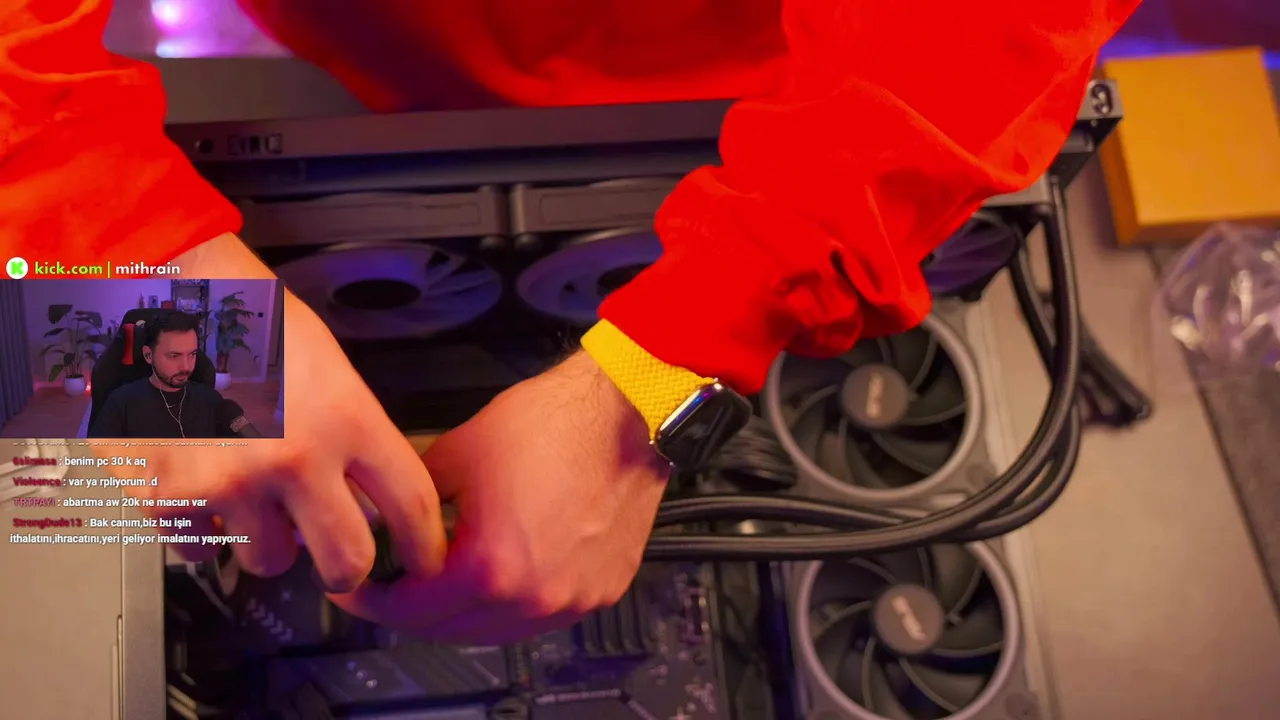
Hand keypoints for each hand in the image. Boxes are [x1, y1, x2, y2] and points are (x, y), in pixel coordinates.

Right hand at [92, 291, 447, 591]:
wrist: (157, 291)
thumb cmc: (245, 318)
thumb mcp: (326, 365)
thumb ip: (350, 434)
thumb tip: (368, 495)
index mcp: (346, 417)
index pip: (409, 502)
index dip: (424, 545)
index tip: (422, 561)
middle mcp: (295, 458)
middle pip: (346, 560)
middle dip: (345, 570)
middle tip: (336, 563)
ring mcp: (231, 482)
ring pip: (269, 561)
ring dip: (264, 542)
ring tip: (250, 497)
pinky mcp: (169, 496)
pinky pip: (200, 549)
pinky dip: (202, 531)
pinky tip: (200, 489)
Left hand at [328, 351, 669, 644]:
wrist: (625, 415)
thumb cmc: (556, 425)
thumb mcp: (455, 454)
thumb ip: (410, 502)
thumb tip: (383, 520)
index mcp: (493, 566)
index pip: (410, 610)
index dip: (372, 600)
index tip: (357, 589)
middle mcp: (536, 596)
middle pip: (450, 630)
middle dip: (412, 612)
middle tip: (392, 588)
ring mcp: (573, 599)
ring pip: (497, 632)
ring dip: (461, 614)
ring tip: (442, 582)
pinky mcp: (601, 591)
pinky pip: (541, 616)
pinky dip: (511, 604)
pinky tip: (498, 576)